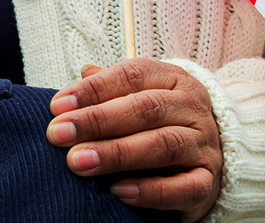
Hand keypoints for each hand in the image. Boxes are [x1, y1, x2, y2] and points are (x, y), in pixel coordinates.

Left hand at [46, 60, 222, 221]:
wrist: (206, 160)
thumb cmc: (160, 124)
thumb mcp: (139, 97)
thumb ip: (110, 87)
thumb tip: (83, 73)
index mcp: (173, 80)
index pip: (132, 76)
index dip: (93, 90)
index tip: (57, 107)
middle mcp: (191, 108)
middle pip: (145, 109)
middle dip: (96, 121)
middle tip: (59, 134)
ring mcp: (204, 146)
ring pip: (163, 145)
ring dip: (117, 154)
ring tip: (80, 162)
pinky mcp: (207, 183)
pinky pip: (183, 188)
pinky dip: (150, 191)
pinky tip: (119, 191)